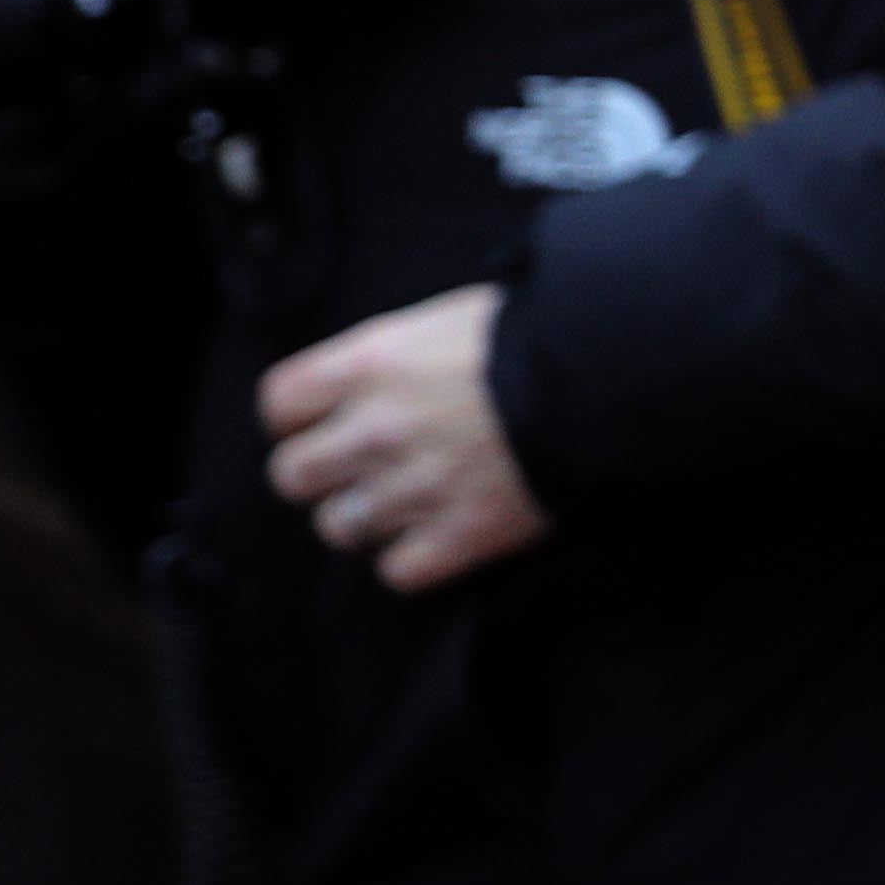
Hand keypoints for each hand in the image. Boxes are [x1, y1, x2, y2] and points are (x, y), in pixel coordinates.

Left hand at [260, 285, 549, 590]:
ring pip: (339, 527)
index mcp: (370, 364)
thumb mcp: (450, 314)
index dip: (297, 417)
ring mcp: (414, 487)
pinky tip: (436, 535)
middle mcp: (376, 428)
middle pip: (293, 475)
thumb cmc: (535, 335)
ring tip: (406, 501)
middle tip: (361, 466)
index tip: (321, 420)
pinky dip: (412, 559)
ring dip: (365, 518)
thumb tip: (377, 373)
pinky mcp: (459, 535)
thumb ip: (396, 351)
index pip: (279, 404)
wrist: (606, 379)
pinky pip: (397, 571)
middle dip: (322, 472)